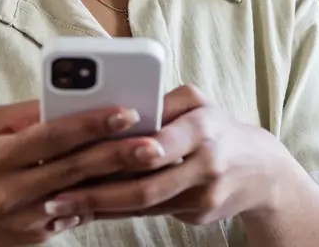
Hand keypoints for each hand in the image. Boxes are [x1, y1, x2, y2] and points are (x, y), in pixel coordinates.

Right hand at [0, 101, 167, 246]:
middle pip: (74, 168)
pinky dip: (108, 198)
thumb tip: (72, 95)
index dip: (90, 124)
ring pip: (83, 195)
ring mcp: (27, 219)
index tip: (124, 111)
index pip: (51, 137)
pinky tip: (135, 185)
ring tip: (152, 161)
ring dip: (121, 179)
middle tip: (153, 140)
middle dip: (117, 153)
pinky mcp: (41, 236)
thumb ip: (29, 114)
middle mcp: (11, 192)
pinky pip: (81, 214)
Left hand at [47, 85, 305, 227]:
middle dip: (97, 194)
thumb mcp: (198, 103)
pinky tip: (88, 212)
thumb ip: (161, 103)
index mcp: (203, 128)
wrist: (261, 170)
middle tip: (57, 196)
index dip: (126, 152)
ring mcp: (204, 195)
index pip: (161, 143)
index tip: (86, 155)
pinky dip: (117, 212)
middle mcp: (207, 163)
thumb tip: (115, 108)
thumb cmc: (217, 127)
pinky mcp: (198, 215)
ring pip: (143, 205)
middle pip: (146, 186)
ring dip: (100, 208)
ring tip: (62, 209)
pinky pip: (150, 215)